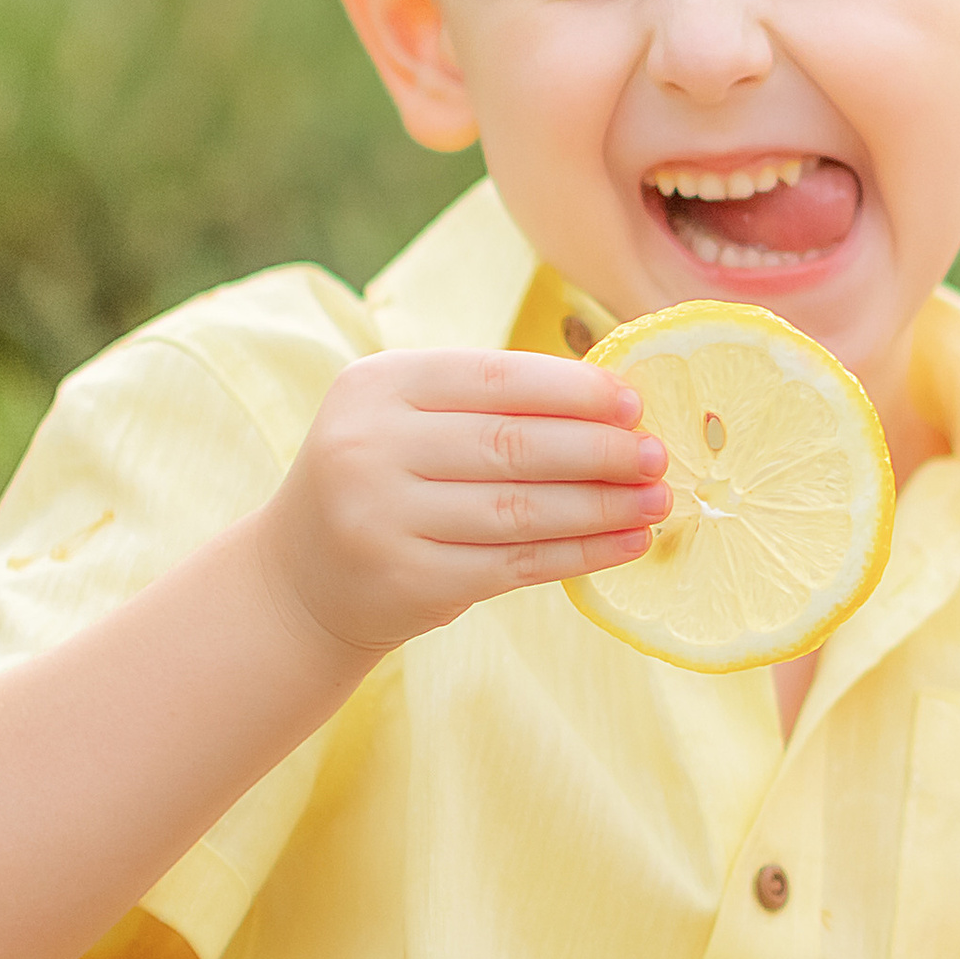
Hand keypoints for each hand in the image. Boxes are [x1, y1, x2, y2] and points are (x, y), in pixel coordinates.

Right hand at [255, 347, 671, 669]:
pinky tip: (625, 544)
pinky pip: (515, 564)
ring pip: (520, 510)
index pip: (493, 378)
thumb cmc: (385, 481)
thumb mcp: (408, 420)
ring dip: (601, 506)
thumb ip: (488, 404)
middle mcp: (370, 447)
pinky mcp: (409, 580)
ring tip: (657, 501)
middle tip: (656, 455)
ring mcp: (383, 518)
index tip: (634, 402)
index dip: (572, 391)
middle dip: (598, 450)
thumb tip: (613, 402)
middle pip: (512, 444)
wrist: (302, 576)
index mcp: (378, 385)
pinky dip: (580, 554)